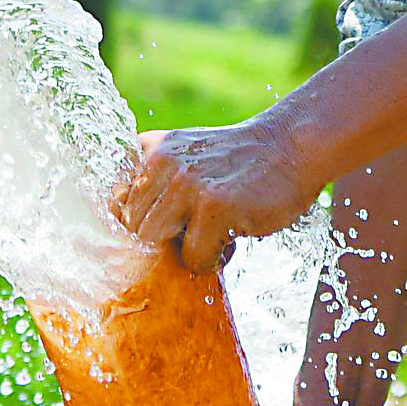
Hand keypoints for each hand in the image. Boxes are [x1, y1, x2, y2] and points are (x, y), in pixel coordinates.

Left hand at [108, 122, 317, 274]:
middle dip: (159, 240)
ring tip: (208, 237)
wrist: (291, 146)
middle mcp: (162, 162)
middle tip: (192, 234)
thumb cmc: (238, 161)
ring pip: (153, 241)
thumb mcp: (186, 154)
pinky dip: (209, 260)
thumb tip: (120, 223)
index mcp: (151, 148)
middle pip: (131, 226)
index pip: (114, 200)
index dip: (135, 223)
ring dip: (180, 250)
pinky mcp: (215, 206)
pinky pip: (192, 256)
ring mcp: (187, 184)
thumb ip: (156, 179)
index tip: (161, 229)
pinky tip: (228, 242)